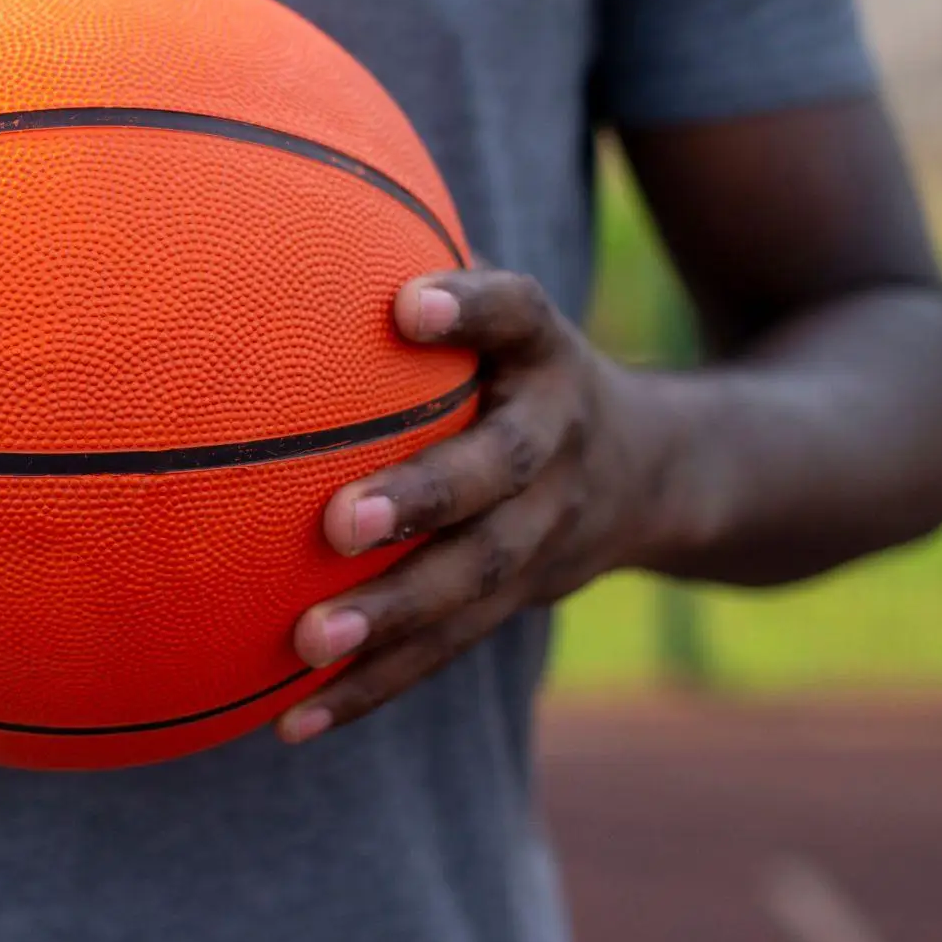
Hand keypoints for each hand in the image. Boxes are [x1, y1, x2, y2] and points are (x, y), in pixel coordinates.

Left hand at [279, 268, 680, 743]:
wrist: (667, 470)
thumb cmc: (525, 372)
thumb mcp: (510, 319)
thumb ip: (432, 285)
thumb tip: (273, 221)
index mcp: (548, 357)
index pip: (520, 316)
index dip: (474, 308)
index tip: (411, 302)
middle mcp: (556, 442)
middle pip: (498, 474)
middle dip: (424, 499)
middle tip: (340, 522)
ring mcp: (546, 531)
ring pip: (475, 581)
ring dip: (394, 617)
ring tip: (310, 642)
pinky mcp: (519, 598)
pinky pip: (446, 650)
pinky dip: (373, 688)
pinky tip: (296, 720)